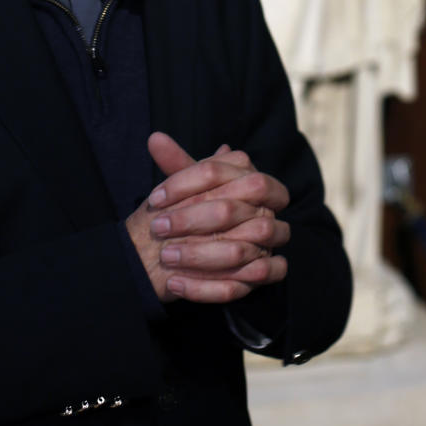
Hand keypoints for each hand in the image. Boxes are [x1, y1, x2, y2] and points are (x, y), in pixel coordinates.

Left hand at [125, 132, 290, 303]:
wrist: (223, 242)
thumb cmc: (206, 206)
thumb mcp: (193, 184)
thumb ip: (177, 163)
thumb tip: (154, 137)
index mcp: (253, 180)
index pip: (219, 173)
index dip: (184, 183)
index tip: (155, 197)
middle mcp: (266, 210)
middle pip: (231, 210)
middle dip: (190, 220)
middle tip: (158, 228)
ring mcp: (271, 243)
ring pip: (239, 250)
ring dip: (197, 256)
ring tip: (164, 257)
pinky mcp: (268, 273)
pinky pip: (241, 286)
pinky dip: (206, 288)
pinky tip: (176, 285)